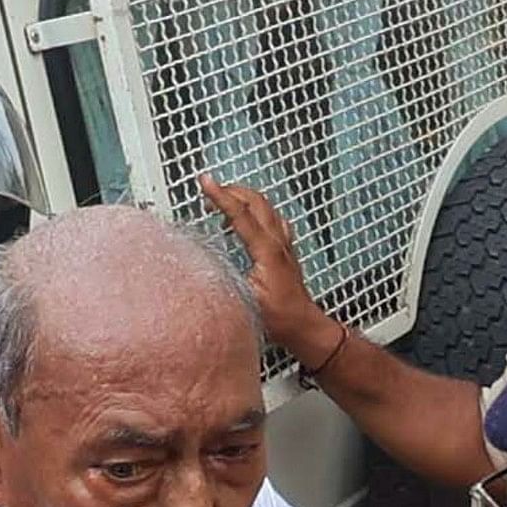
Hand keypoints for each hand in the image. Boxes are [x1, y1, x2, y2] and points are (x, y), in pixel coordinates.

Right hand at [191, 174, 344, 367]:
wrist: (303, 325)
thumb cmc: (281, 318)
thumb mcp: (246, 300)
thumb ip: (225, 279)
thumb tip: (203, 266)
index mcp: (267, 250)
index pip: (240, 213)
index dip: (220, 195)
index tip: (205, 181)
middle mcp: (278, 242)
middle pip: (255, 201)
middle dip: (231, 190)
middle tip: (210, 190)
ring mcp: (284, 244)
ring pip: (266, 206)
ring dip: (244, 198)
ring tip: (224, 200)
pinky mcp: (285, 250)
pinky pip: (273, 219)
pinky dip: (257, 211)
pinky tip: (251, 218)